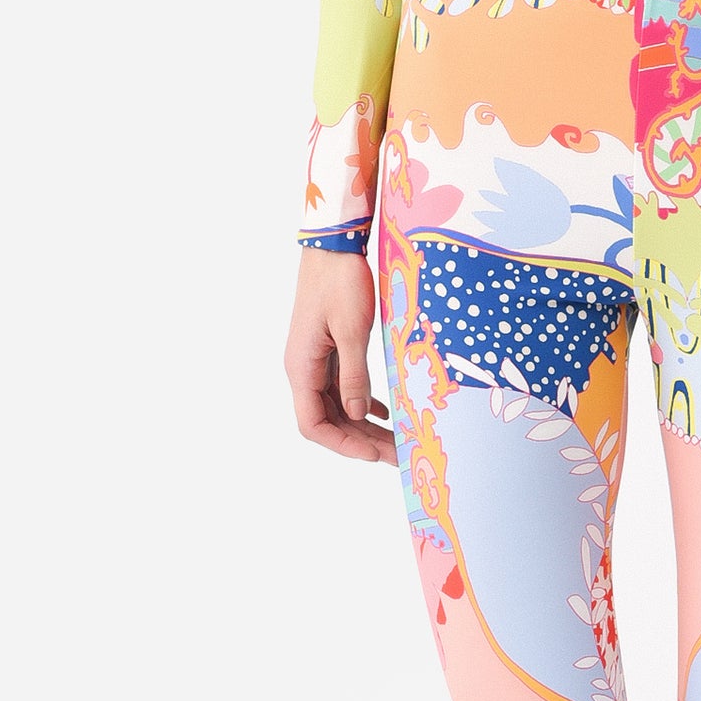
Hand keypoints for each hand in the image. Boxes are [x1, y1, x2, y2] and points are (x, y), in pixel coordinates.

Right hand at [284, 247, 396, 464]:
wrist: (333, 245)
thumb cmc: (340, 280)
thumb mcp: (352, 330)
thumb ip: (355, 376)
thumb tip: (360, 415)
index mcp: (301, 367)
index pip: (313, 424)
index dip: (342, 444)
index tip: (373, 454)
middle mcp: (304, 369)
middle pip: (329, 421)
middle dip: (362, 441)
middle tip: (399, 455)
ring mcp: (316, 361)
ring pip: (338, 407)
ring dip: (365, 426)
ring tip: (397, 440)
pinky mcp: (329, 351)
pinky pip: (342, 388)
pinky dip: (363, 404)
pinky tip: (384, 413)